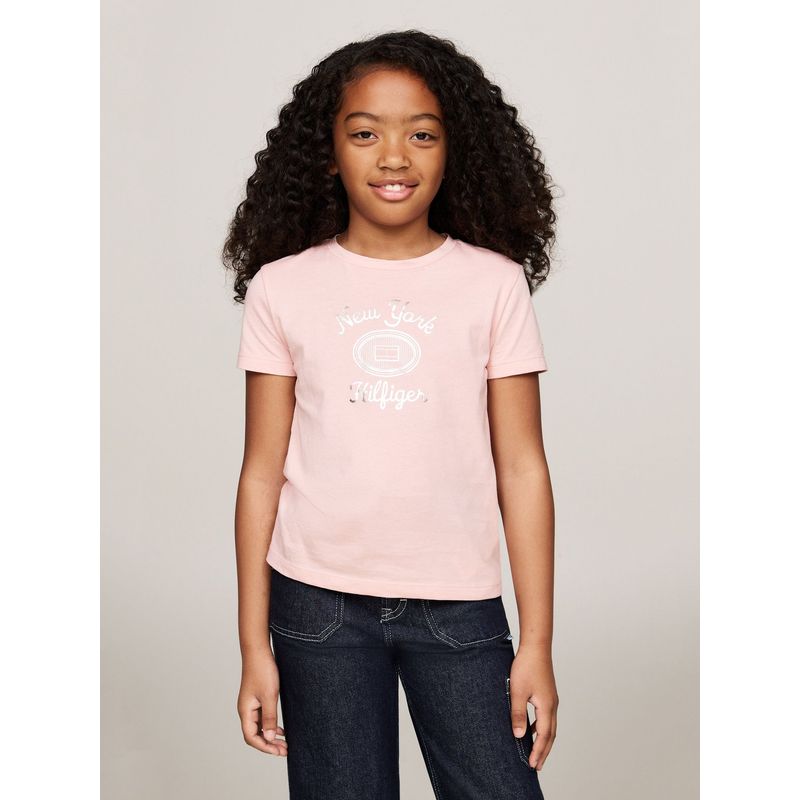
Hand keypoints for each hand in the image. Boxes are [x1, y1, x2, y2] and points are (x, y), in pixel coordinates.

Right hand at [237, 648, 286, 756]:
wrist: (258, 651)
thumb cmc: (262, 670)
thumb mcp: (269, 695)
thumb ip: (269, 717)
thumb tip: (269, 738)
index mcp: (245, 711)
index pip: (251, 737)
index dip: (264, 747)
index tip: (279, 751)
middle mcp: (246, 709)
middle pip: (255, 734)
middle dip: (269, 744)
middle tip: (285, 750)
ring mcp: (251, 704)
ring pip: (259, 727)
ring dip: (271, 736)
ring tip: (284, 743)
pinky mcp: (257, 698)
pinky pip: (262, 718)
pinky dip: (271, 725)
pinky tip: (281, 729)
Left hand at [508, 645, 558, 769]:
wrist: (536, 647)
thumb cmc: (526, 667)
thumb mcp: (517, 691)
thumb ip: (518, 714)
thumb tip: (519, 736)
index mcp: (546, 707)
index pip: (543, 736)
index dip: (538, 752)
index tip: (532, 765)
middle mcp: (552, 705)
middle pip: (550, 735)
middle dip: (544, 751)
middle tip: (537, 766)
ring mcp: (551, 699)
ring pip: (550, 726)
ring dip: (543, 740)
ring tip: (535, 752)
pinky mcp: (548, 694)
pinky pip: (546, 717)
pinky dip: (540, 728)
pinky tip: (530, 728)